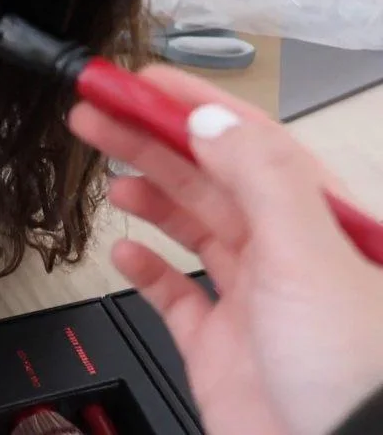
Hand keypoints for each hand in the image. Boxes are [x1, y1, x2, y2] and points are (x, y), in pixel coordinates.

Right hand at [69, 65, 382, 434]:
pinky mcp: (219, 343)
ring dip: (148, 195)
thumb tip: (212, 120)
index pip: (245, 139)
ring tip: (111, 173)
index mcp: (317, 218)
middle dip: (149, 140)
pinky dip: (146, 271)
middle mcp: (284, 251)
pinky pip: (174, 295)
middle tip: (97, 112)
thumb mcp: (310, 254)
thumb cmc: (356, 371)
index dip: (189, 105)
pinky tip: (127, 254)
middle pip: (206, 176)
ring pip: (190, 227)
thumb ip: (261, 179)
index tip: (138, 82)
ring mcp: (250, 298)